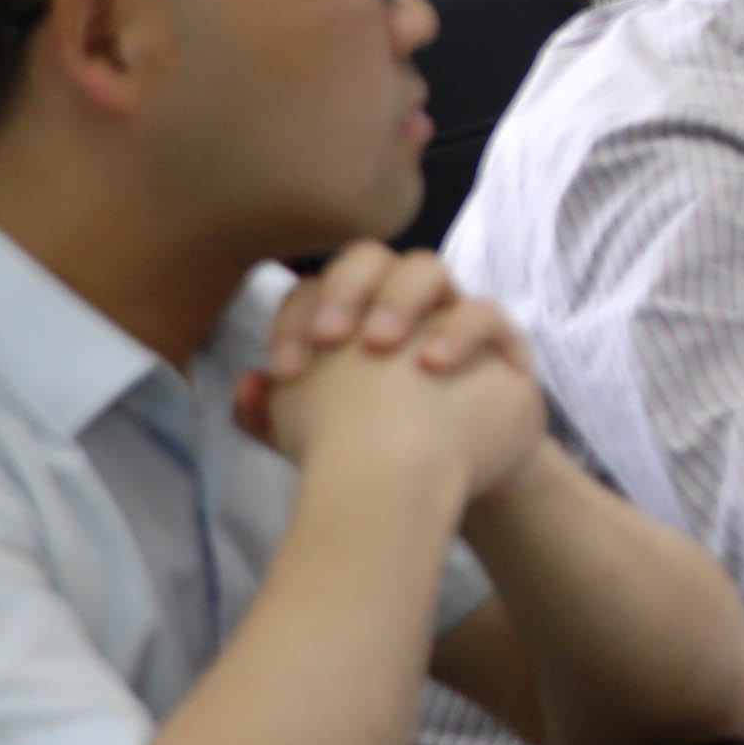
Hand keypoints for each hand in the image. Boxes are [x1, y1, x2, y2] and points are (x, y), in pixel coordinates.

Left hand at [255, 249, 548, 515]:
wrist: (443, 485)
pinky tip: (431, 363)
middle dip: (346, 289)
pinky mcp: (497, 341)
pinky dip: (457, 329)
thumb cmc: (375, 452)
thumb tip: (247, 383)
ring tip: (379, 345)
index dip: (295, 320)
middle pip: (369, 259)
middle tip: (332, 339)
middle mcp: (394, 304)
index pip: (313, 291)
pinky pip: (483, 314)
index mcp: (347, 317)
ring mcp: (446, 315)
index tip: (288, 370)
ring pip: (425, 269)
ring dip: (398, 298)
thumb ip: (273, 415)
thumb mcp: (313, 442)